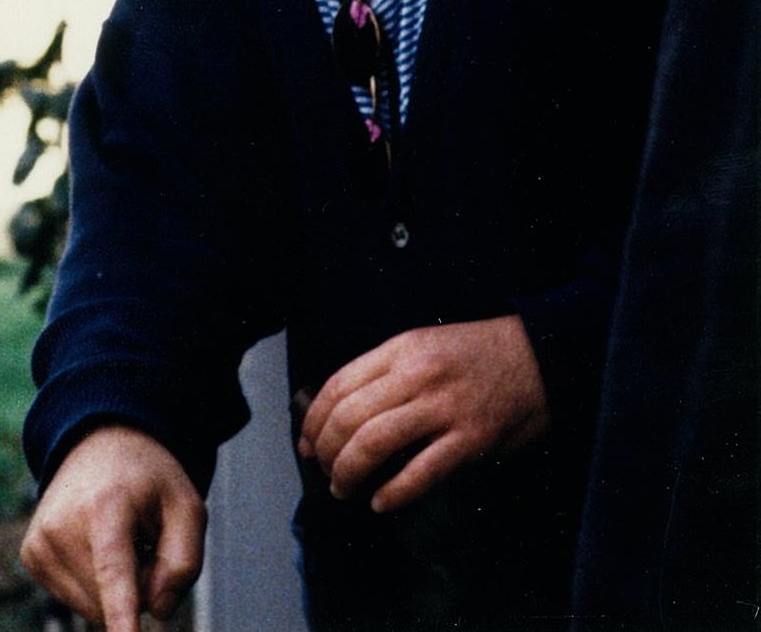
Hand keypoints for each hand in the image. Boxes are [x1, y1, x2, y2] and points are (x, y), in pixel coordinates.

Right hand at [20, 424, 204, 631]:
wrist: (98, 445)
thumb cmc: (148, 480)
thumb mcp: (187, 507)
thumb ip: (185, 562)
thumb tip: (156, 610)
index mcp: (105, 507)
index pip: (113, 573)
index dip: (120, 615)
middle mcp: (61, 524)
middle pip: (112, 601)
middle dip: (139, 587)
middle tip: (144, 541)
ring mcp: (40, 541)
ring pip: (94, 608)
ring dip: (116, 589)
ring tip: (119, 540)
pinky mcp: (31, 555)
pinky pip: (76, 600)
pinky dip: (95, 586)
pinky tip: (96, 547)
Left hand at [298, 315, 549, 513]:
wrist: (544, 355)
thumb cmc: (480, 355)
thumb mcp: (424, 347)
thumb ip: (387, 374)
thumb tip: (345, 415)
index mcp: (399, 350)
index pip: (338, 386)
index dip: (313, 420)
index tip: (305, 443)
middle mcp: (415, 376)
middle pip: (349, 417)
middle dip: (327, 451)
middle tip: (324, 471)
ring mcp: (444, 408)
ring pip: (375, 442)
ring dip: (349, 472)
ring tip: (343, 489)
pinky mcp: (472, 439)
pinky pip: (422, 471)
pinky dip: (395, 492)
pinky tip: (381, 503)